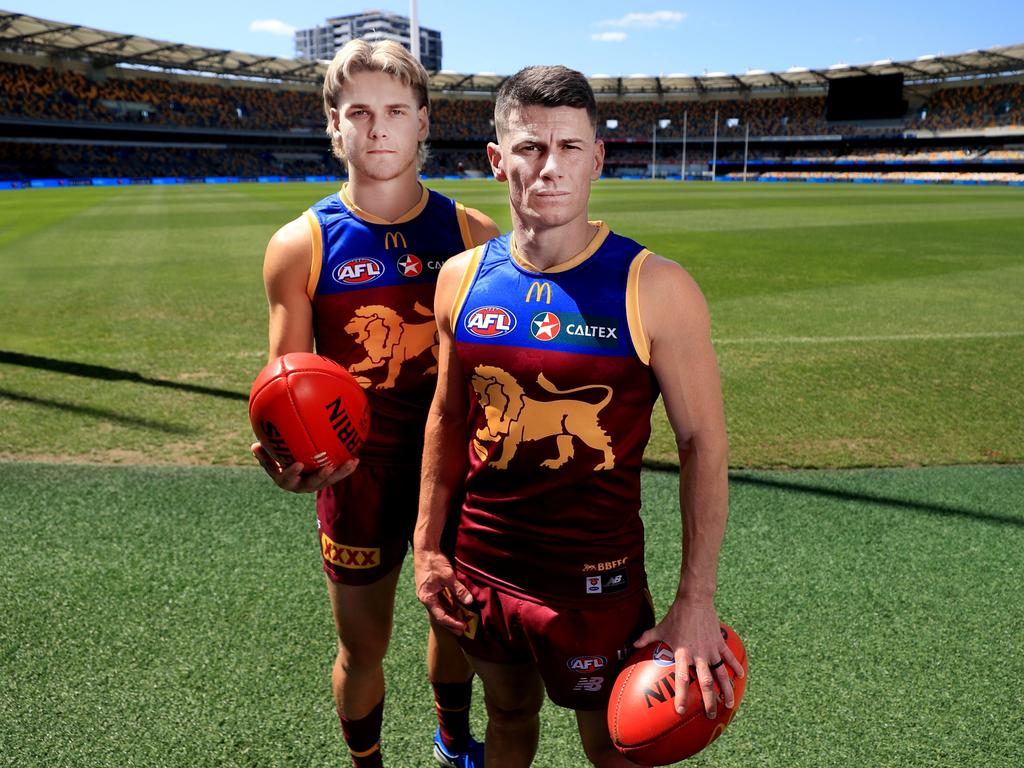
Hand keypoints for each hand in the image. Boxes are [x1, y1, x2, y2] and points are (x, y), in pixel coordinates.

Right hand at [250, 442, 357, 492]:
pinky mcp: (327, 479)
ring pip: (329, 480)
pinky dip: (347, 468)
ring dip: (340, 472)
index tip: (297, 463)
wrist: (294, 467)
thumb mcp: (269, 459)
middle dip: (320, 477)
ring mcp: (316, 483)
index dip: (292, 473)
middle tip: (328, 467)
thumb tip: (253, 446)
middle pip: (312, 484)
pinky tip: (356, 458)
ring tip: (350, 462)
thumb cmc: (277, 459)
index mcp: (286, 481)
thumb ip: (263, 454)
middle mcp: (302, 485)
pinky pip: (338, 475)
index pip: (286, 479)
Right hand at [414, 549, 473, 635]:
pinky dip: (448, 607)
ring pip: (439, 609)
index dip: (452, 622)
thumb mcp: (448, 576)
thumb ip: (458, 590)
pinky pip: (440, 602)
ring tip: (460, 623)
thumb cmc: (433, 562)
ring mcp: (428, 594)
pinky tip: (455, 609)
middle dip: (450, 624)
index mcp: (427, 598)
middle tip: (461, 631)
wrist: (425, 550)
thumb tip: (469, 602)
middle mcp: (426, 599)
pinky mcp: (431, 589)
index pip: (440, 616)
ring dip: (450, 616)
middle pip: (439, 616)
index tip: (463, 626)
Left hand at [634, 597, 744, 718]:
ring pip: (721, 674)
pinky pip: (729, 658)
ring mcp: (711, 649)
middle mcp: (698, 655)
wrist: (695, 599)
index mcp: (682, 653)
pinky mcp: (719, 642)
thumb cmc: (676, 614)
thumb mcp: (660, 628)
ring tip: (729, 704)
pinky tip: (741, 677)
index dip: (681, 696)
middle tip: (710, 716)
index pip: (682, 679)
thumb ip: (646, 638)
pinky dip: (735, 667)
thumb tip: (632, 645)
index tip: (680, 711)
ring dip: (726, 690)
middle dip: (709, 701)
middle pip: (706, 683)